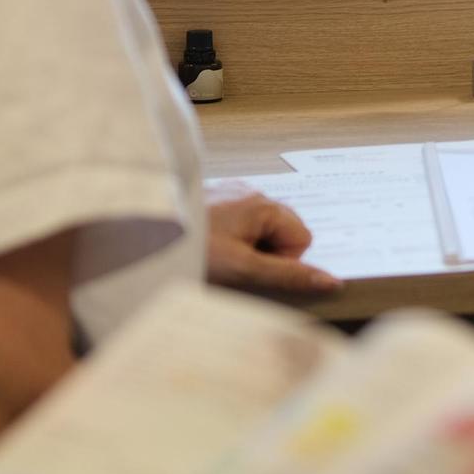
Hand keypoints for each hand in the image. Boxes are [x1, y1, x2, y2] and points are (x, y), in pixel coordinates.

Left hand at [204, 192, 340, 293]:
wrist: (142, 240)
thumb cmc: (193, 250)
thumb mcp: (244, 269)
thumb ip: (289, 275)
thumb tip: (331, 280)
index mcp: (264, 205)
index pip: (302, 238)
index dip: (283, 261)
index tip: (253, 268)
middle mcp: (252, 193)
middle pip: (283, 231)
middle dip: (267, 254)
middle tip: (234, 265)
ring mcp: (231, 195)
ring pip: (260, 231)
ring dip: (247, 249)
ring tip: (217, 258)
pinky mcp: (213, 202)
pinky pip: (240, 225)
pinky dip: (230, 241)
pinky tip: (208, 248)